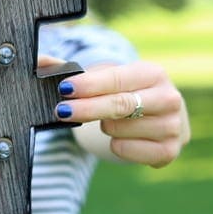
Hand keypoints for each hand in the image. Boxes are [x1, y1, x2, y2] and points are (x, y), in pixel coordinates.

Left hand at [53, 61, 189, 167]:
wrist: (155, 116)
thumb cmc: (122, 91)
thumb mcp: (102, 76)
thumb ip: (69, 69)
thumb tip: (40, 61)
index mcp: (153, 73)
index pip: (117, 79)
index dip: (89, 85)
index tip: (64, 88)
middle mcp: (169, 98)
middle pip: (120, 105)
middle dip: (87, 108)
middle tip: (60, 110)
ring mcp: (172, 127)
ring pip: (120, 130)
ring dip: (104, 127)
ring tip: (108, 121)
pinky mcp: (168, 152)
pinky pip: (127, 152)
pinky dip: (115, 146)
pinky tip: (119, 137)